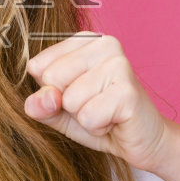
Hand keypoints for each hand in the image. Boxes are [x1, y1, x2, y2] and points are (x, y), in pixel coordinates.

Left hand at [22, 31, 173, 172]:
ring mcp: (119, 64)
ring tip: (106, 112)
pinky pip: (88, 117)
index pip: (37, 66)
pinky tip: (115, 120)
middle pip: (52, 79)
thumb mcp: (59, 111)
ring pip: (69, 100)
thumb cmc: (99, 118)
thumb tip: (40, 99)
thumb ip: (40, 104)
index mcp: (83, 40)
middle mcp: (103, 43)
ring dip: (84, 117)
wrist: (142, 140)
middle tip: (95, 105)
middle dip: (67, 104)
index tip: (78, 94)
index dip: (52, 91)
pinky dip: (97, 128)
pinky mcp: (128, 91)